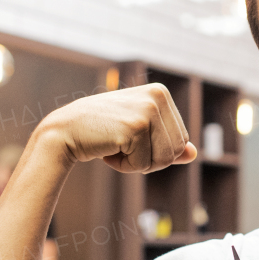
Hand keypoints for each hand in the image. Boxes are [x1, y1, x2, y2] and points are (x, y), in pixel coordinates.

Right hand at [41, 84, 196, 172]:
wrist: (64, 131)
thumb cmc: (101, 130)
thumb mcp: (138, 133)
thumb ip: (166, 142)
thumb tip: (193, 154)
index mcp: (161, 93)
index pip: (181, 139)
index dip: (156, 150)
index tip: (129, 138)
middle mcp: (158, 96)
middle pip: (175, 151)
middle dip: (149, 159)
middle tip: (121, 144)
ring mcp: (148, 110)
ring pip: (164, 160)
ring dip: (137, 164)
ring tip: (115, 145)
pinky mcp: (136, 126)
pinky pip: (143, 165)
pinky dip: (124, 166)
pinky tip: (107, 149)